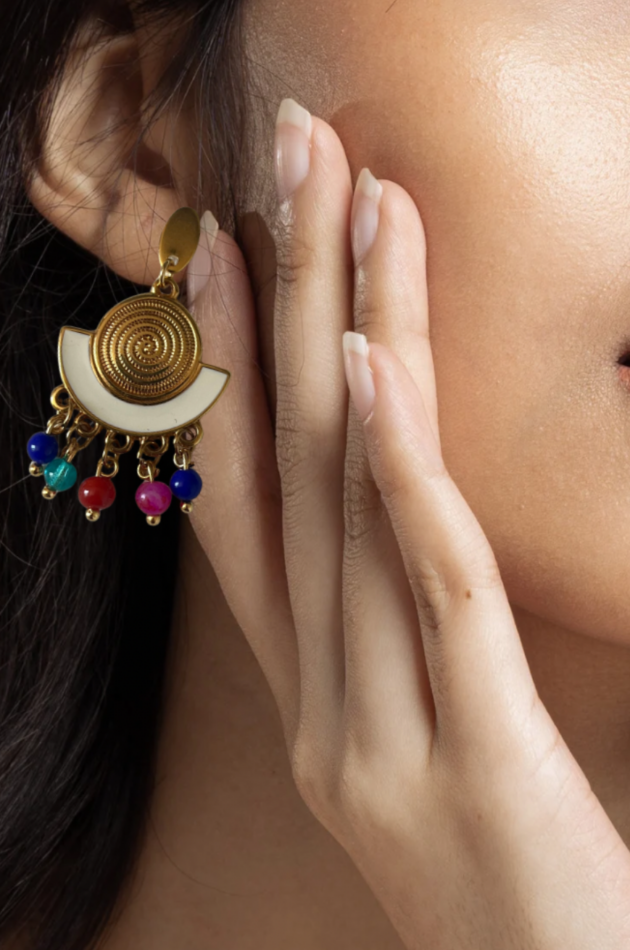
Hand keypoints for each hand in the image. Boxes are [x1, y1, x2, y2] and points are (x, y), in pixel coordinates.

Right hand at [185, 99, 629, 949]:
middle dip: (281, 308)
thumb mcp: (424, 747)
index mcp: (312, 701)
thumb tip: (393, 513)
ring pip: (353, 507)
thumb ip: (394, 641)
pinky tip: (374, 370)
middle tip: (286, 165)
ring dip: (349, 343)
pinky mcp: (477, 762)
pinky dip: (399, 469)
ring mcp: (382, 736)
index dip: (225, 376)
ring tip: (352, 209)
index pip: (245, 514)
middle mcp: (323, 708)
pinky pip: (430, 588)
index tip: (228, 259)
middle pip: (291, 476)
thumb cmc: (503, 880)